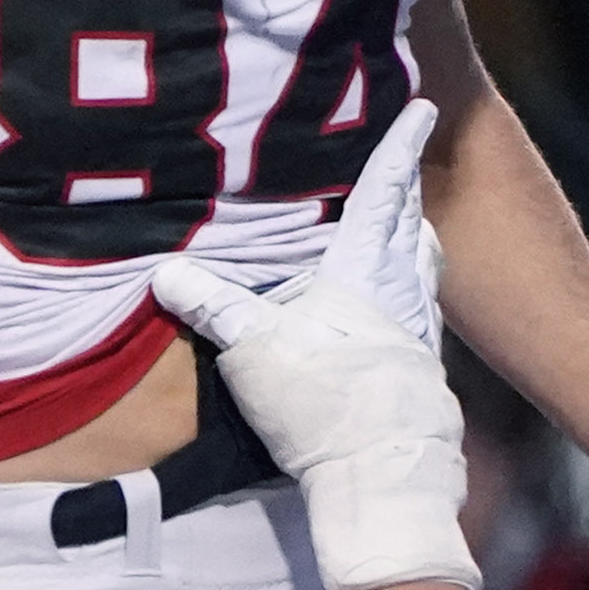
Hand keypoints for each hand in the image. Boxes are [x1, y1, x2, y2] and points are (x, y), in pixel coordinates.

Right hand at [149, 102, 471, 589]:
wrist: (382, 480)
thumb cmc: (324, 406)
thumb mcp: (255, 351)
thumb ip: (213, 307)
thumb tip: (165, 272)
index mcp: (366, 273)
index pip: (383, 195)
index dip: (399, 149)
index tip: (423, 109)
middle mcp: (403, 296)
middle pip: (413, 229)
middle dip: (409, 196)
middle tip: (407, 172)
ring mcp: (418, 337)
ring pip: (422, 274)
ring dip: (412, 246)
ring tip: (403, 235)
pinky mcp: (419, 376)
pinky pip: (417, 314)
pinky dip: (406, 294)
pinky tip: (387, 315)